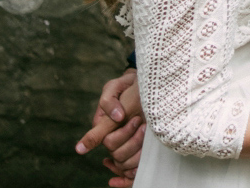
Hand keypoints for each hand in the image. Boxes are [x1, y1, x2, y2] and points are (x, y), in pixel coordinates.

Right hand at [76, 70, 146, 186]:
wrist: (146, 86)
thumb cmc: (128, 85)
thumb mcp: (114, 88)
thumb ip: (108, 103)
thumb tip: (115, 118)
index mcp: (102, 124)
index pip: (108, 141)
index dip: (123, 134)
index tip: (135, 118)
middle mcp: (111, 136)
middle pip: (117, 153)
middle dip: (133, 140)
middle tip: (142, 122)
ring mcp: (124, 142)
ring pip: (125, 161)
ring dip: (138, 148)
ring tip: (147, 129)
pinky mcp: (135, 147)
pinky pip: (133, 165)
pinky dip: (139, 162)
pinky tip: (146, 150)